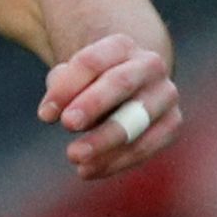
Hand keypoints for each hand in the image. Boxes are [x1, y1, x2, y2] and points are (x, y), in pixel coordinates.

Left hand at [39, 34, 181, 179]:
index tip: (44, 116)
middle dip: (93, 104)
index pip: (92, 61)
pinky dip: (115, 161)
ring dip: (104, 140)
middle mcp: (149, 65)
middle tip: (67, 124)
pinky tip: (87, 171)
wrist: (129, 88)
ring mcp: (165, 94)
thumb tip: (50, 112)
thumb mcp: (71, 78)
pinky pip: (146, 145)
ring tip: (74, 157)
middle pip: (120, 82)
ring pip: (137, 118)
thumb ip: (60, 87)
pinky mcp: (171, 124)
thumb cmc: (91, 83)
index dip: (67, 87)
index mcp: (121, 46)